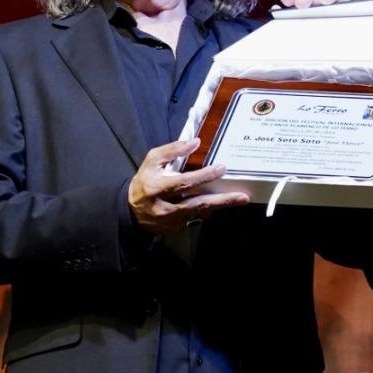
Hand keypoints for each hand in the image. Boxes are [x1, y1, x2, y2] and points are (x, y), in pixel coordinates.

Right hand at [128, 139, 249, 233]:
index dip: (204, 176)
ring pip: (200, 213)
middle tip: (242, 197)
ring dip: (220, 206)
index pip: (184, 183)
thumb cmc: (144, 182)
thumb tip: (195, 142)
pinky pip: (196, 219)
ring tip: (239, 199)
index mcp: (157, 188)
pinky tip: (219, 203)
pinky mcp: (176, 229)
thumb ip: (172, 150)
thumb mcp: (152, 161)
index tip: (222, 168)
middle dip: (222, 200)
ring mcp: (171, 221)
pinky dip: (208, 210)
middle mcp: (165, 207)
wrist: (130, 211)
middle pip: (198, 204)